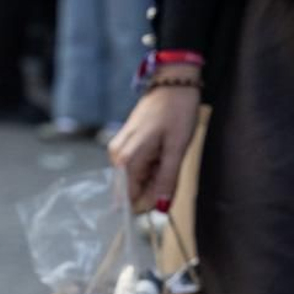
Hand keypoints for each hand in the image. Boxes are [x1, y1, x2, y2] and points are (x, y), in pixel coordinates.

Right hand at [109, 69, 201, 206]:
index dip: (150, 203)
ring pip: (137, 179)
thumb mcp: (177, 148)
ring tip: (169, 156)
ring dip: (156, 177)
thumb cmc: (175, 112)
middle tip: (172, 167)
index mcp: (126, 159)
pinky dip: (153, 167)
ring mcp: (119, 150)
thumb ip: (168, 180)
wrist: (172, 84)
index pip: (129, 199)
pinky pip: (137, 168)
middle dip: (155, 188)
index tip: (168, 196)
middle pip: (133, 190)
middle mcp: (116, 156)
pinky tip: (163, 153)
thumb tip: (162, 208)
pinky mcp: (124, 146)